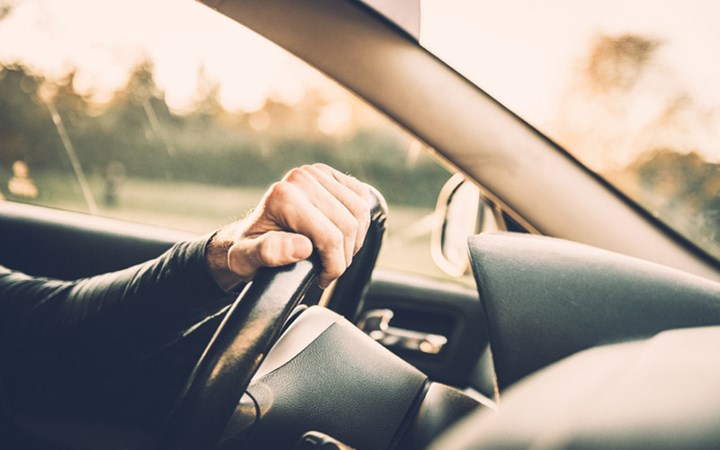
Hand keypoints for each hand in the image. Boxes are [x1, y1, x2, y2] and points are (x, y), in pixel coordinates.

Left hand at [206, 164, 373, 290]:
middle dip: (344, 256)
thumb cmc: (249, 249)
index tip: (322, 278)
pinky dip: (360, 222)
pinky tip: (342, 236)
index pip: (330, 237)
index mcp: (283, 196)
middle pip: (349, 225)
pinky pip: (363, 198)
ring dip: (355, 241)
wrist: (251, 233)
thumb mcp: (247, 258)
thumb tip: (302, 247)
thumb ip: (269, 252)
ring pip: (360, 213)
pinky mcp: (330, 174)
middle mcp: (301, 178)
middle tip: (330, 270)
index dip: (334, 265)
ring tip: (336, 255)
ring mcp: (316, 172)